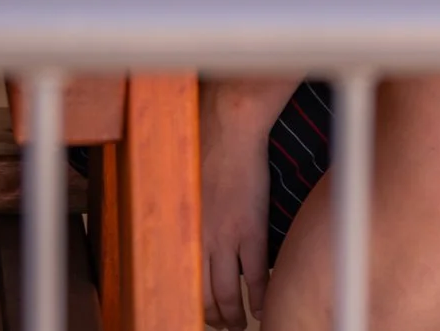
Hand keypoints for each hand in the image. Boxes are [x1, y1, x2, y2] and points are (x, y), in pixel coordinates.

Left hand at [200, 79, 281, 329]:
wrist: (226, 128)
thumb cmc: (200, 149)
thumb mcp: (180, 186)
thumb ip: (182, 214)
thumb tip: (183, 232)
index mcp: (179, 228)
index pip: (181, 280)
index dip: (190, 304)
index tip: (196, 314)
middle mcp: (197, 238)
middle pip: (203, 295)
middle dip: (212, 318)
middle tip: (220, 326)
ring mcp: (225, 236)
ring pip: (228, 293)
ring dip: (235, 315)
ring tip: (241, 324)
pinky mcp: (250, 229)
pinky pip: (255, 276)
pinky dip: (259, 296)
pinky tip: (261, 305)